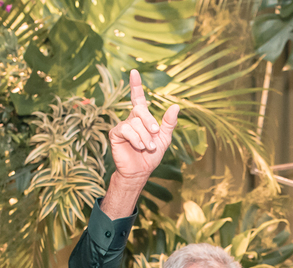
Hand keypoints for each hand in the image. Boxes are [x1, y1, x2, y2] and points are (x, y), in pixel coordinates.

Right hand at [102, 70, 178, 217]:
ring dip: (145, 136)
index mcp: (142, 118)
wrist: (140, 171)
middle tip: (155, 133)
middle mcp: (131, 119)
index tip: (134, 72)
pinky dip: (136, 139)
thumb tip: (176, 106)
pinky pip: (126, 129)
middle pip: (140, 110)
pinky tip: (139, 147)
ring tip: (147, 147)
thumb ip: (169, 123)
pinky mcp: (115, 134)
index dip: (136, 85)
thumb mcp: (164, 139)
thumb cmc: (151, 156)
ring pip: (135, 122)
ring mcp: (122, 126)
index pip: (137, 97)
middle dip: (150, 122)